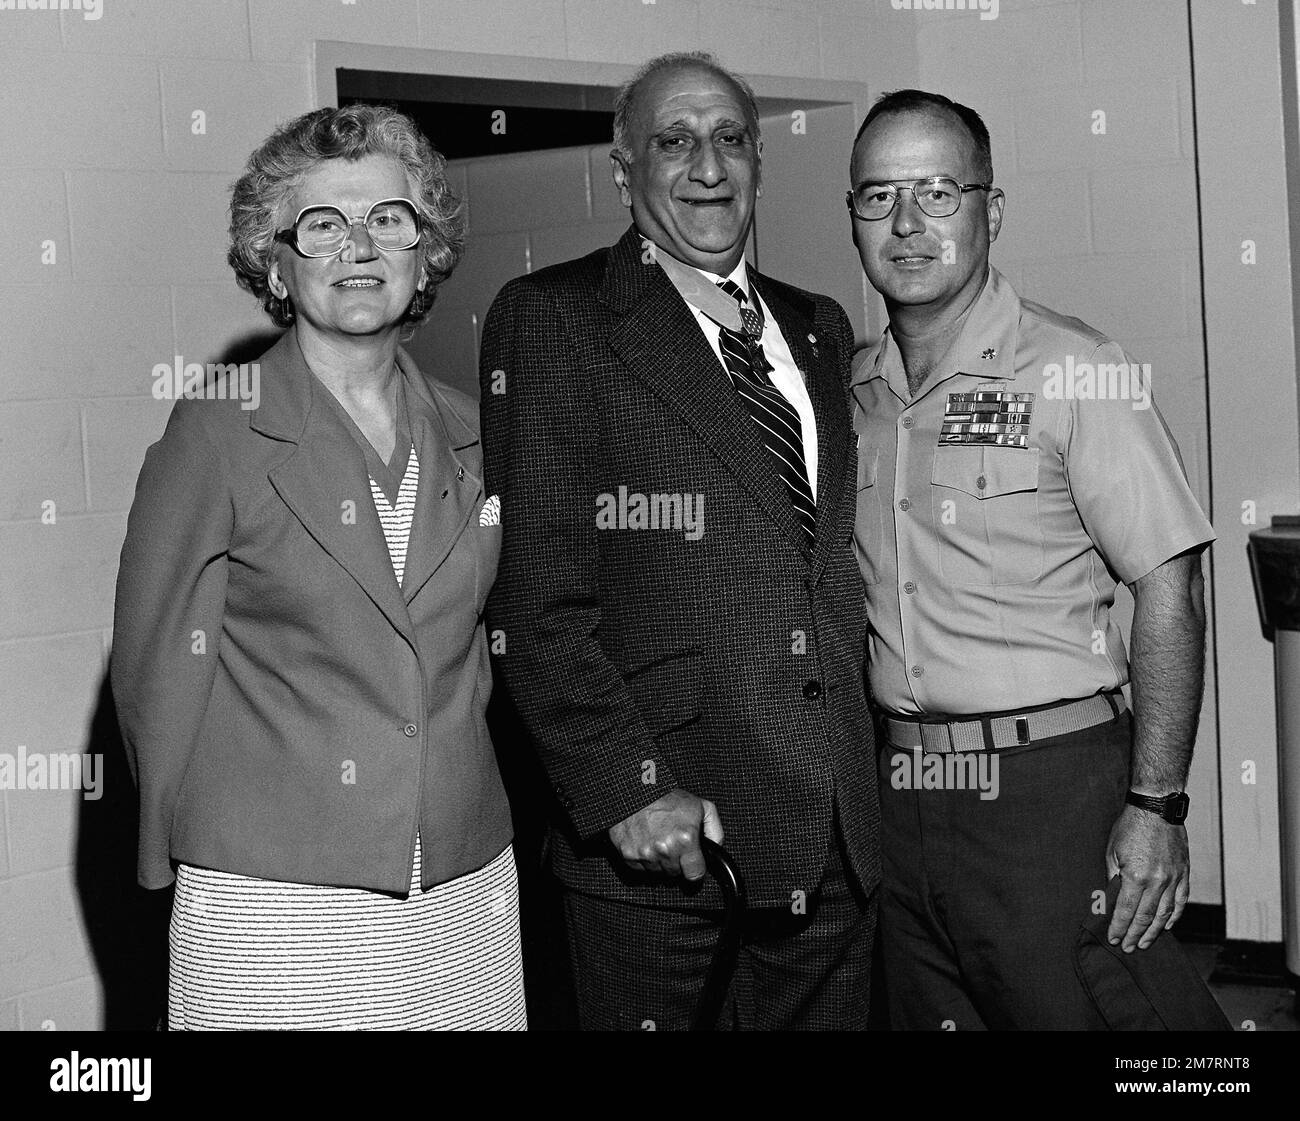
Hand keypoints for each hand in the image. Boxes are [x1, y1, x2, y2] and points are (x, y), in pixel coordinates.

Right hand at [608, 789, 723, 880]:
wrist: (636, 789)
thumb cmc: (667, 797)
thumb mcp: (701, 807)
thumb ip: (715, 830)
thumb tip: (716, 848)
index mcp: (685, 839)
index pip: (695, 874)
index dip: (695, 868)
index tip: (692, 863)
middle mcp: (665, 849)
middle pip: (675, 873)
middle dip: (676, 861)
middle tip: (672, 843)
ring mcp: (645, 853)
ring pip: (657, 872)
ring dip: (659, 861)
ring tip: (658, 840)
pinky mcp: (628, 854)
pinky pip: (640, 868)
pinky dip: (643, 859)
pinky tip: (645, 841)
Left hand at [1105, 803, 1189, 951]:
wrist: (1157, 808)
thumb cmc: (1130, 827)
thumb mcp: (1112, 851)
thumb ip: (1113, 877)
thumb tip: (1112, 898)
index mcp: (1135, 876)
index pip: (1125, 911)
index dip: (1119, 927)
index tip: (1113, 939)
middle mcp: (1156, 881)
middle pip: (1144, 917)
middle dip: (1134, 935)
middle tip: (1127, 947)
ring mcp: (1173, 879)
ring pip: (1164, 914)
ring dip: (1153, 932)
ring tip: (1144, 943)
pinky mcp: (1184, 874)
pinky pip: (1180, 902)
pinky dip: (1174, 917)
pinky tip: (1166, 927)